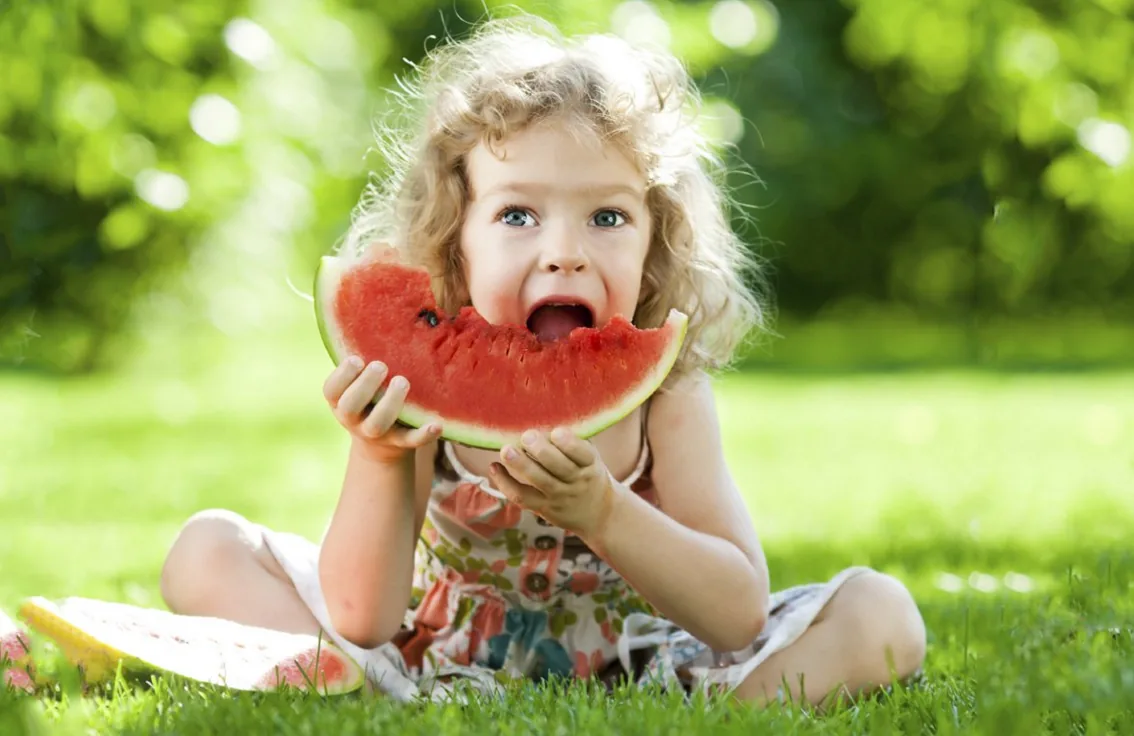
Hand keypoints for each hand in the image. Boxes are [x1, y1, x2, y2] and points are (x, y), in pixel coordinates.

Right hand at [322, 356, 440, 463]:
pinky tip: (438, 424)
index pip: (331, 390)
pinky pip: (411, 441)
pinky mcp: (399, 443)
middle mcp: (353, 419)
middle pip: (351, 406)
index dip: (341, 375)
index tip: (357, 358)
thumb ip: (361, 362)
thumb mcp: (358, 382)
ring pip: (378, 424)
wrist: (379, 442)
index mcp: (340, 401)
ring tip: (403, 381)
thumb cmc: (369, 396)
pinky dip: (423, 434)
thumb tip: (371, 311)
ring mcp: (376, 433)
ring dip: (390, 403)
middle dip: (364, 385)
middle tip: (381, 366)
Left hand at [489, 428, 619, 539]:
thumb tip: (547, 411)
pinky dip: (506, 483)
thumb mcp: (590, 457)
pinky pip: (522, 497)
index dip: (570, 444)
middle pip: (559, 467)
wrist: (599, 514)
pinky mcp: (543, 508)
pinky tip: (494, 467)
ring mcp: (559, 496)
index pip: (583, 454)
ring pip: (540, 482)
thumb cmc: (589, 474)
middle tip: (526, 436)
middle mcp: (576, 482)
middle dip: (542, 451)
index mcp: (590, 464)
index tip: (556, 431)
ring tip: (506, 450)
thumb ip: (574, 440)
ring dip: (521, 465)